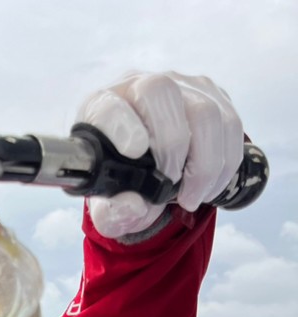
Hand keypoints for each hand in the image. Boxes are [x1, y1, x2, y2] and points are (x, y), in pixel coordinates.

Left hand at [76, 71, 243, 238]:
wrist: (146, 168)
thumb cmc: (121, 182)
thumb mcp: (107, 207)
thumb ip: (112, 213)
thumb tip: (134, 206)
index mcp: (101, 110)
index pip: (108, 106)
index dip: (121, 125)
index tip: (134, 152)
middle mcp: (140, 88)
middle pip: (162, 94)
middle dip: (172, 147)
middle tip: (171, 190)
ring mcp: (181, 87)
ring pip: (205, 111)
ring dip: (204, 163)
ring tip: (192, 198)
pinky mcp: (213, 97)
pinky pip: (231, 124)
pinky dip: (225, 163)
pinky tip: (209, 188)